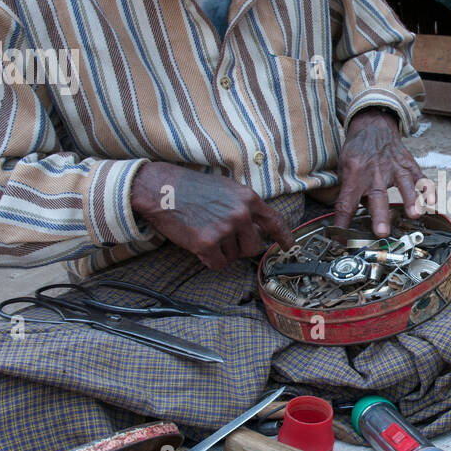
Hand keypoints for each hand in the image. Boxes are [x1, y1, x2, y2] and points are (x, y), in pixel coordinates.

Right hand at [129, 162, 292, 269]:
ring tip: (205, 232)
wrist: (160, 189)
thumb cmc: (190, 187)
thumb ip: (244, 206)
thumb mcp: (226, 188)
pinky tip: (198, 244)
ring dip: (221, 251)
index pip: (274, 221)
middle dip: (241, 247)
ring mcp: (224, 229)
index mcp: (248, 198)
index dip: (284, 237)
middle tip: (223, 238)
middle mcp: (240, 214)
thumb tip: (257, 229)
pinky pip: (217, 263)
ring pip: (234, 256)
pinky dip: (209, 259)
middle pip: (253, 247)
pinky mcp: (207, 243)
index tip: (289, 246)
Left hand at [335, 108, 428, 236]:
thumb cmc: (357, 152)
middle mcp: (374, 171)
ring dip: (410, 200)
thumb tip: (347, 218)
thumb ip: (347, 191)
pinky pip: (419, 176)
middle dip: (380, 215)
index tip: (341, 241)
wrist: (372, 125)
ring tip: (414, 215)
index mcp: (354, 174)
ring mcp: (394, 166)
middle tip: (382, 232)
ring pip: (403, 184)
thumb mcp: (343, 168)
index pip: (346, 202)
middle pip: (377, 195)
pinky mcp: (408, 163)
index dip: (343, 223)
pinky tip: (432, 201)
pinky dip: (427, 189)